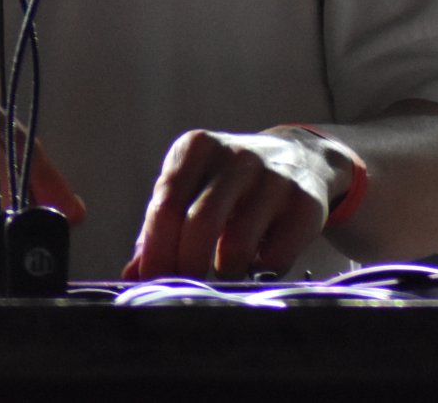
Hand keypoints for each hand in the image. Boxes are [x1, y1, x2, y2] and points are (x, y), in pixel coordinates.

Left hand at [121, 127, 350, 280]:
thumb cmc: (230, 184)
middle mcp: (236, 156)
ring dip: (223, 273)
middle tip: (183, 290)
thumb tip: (132, 275)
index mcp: (196, 148)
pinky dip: (258, 274)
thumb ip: (158, 229)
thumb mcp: (191, 191)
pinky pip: (273, 259)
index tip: (150, 282)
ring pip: (236, 246)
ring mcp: (273, 177)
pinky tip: (255, 265)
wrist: (302, 160)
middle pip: (200, 224)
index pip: (166, 204)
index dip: (155, 251)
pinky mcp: (304, 204)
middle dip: (185, 267)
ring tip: (222, 274)